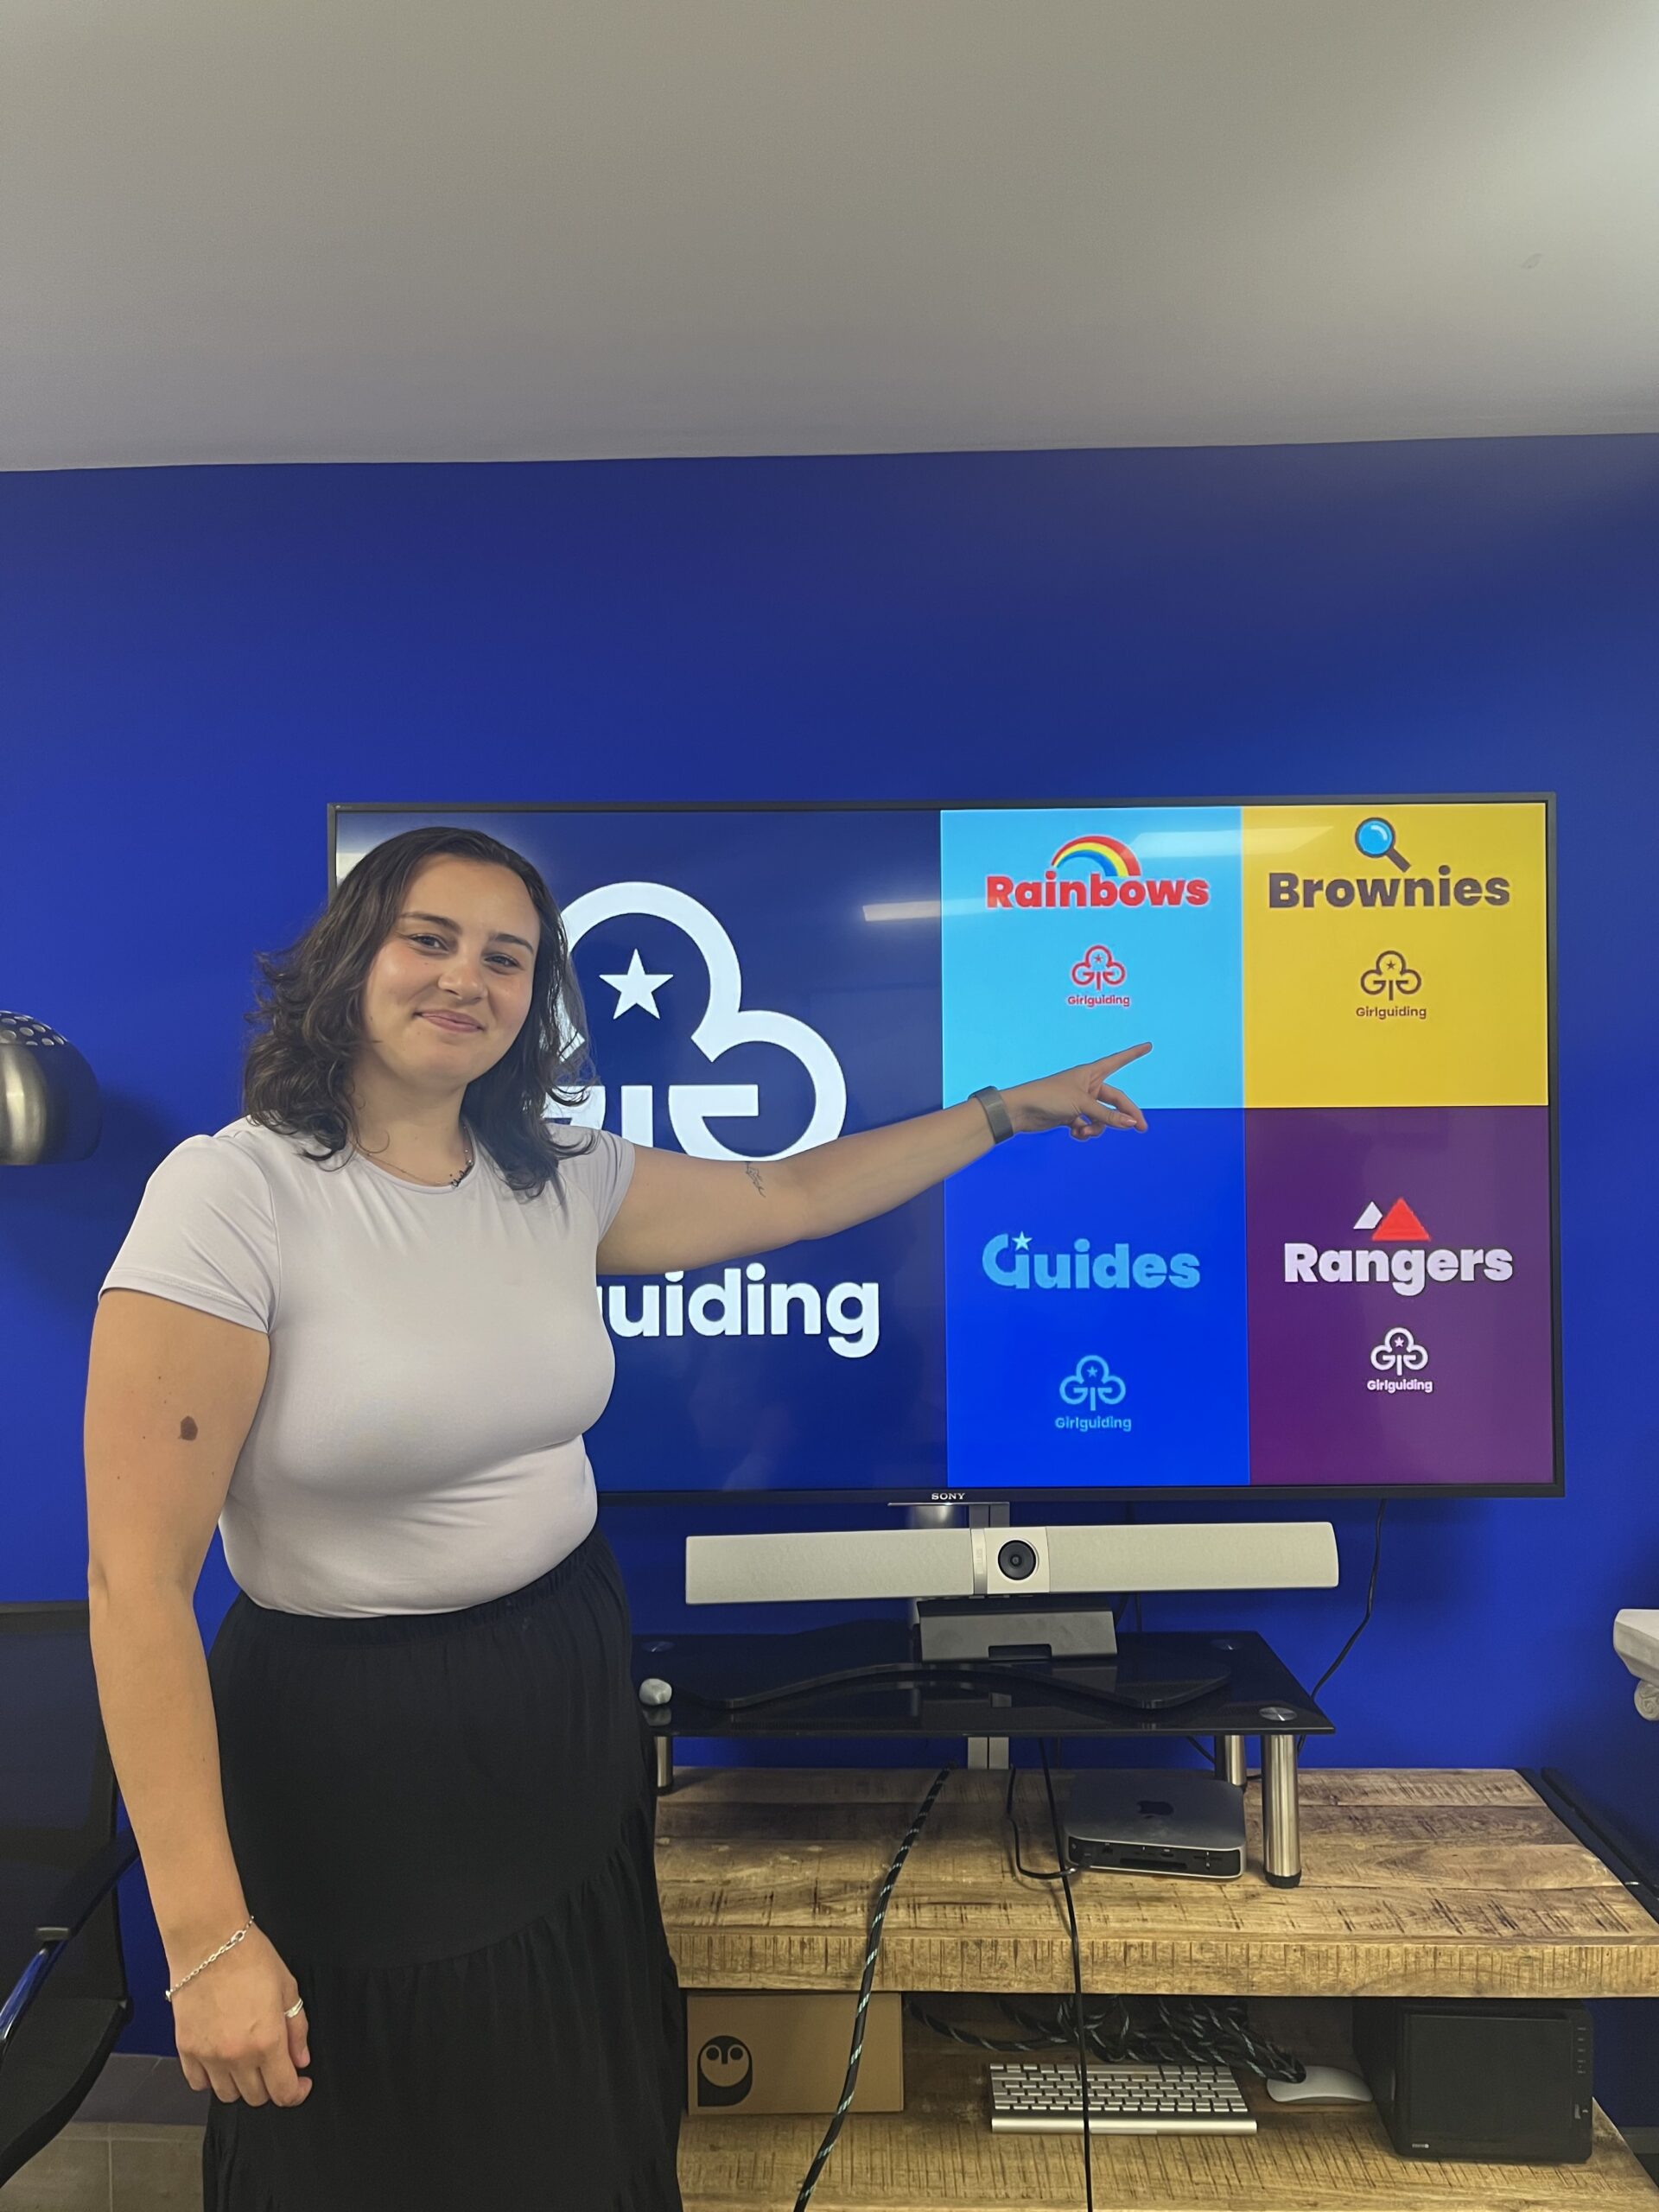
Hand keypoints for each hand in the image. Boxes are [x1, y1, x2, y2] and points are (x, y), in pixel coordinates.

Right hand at [170, 1923, 311, 2107]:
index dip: (296, 2092)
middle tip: (274, 2064)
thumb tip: (300, 2059)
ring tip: (247, 2060)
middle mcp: (237, 2055)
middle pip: (256, 2097)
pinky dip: (211, 2078)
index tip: (300, 2083)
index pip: (283, 2092)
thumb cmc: (249, 1957)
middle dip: (270, 2085)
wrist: (208, 1942)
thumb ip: (297, 2029)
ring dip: (241, 2084)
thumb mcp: (288, 1988)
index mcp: (267, 2041)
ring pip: (227, 2095)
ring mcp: (208, 2056)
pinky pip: (199, 2083)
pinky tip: (221, 2059)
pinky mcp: (186, 2050)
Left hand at [1005, 1042, 1150, 1139]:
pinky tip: (1075, 1134)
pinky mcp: (1071, 1116)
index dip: (1134, 1053)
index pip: (1118, 1061)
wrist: (1020, 1111)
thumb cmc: (1049, 1097)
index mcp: (1091, 1073)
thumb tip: (1130, 1123)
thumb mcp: (1082, 1105)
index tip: (1149, 1045)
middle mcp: (1088, 1086)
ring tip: (1084, 1132)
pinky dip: (1084, 1132)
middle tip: (1141, 1128)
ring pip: (1102, 1118)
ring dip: (1097, 1128)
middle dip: (1125, 1116)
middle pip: (1116, 1101)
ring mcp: (1080, 1102)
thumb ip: (1107, 1115)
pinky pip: (1088, 1126)